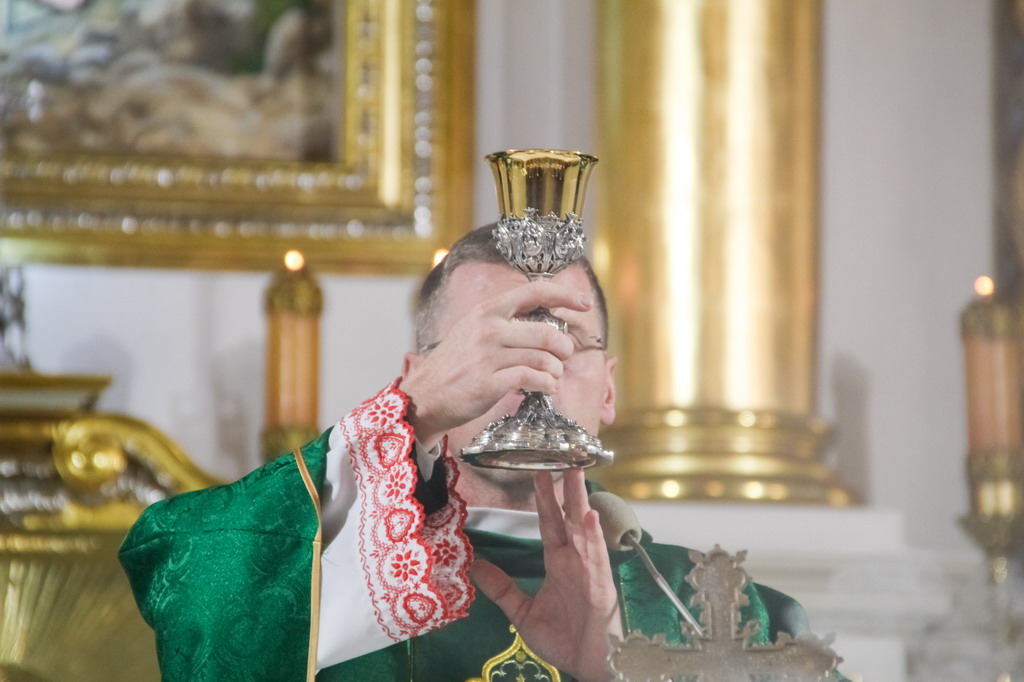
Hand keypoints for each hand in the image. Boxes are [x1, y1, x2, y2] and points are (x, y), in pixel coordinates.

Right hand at [401, 280, 591, 447]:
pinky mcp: (489, 383)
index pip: (535, 292)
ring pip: (543, 359)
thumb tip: (544, 317)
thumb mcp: (473, 329)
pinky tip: (546, 388)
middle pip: (546, 332)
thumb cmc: (454, 364)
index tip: (584, 303)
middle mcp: (488, 329)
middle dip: (564, 347)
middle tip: (564, 356)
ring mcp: (488, 357)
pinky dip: (547, 385)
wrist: (424, 395)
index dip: (565, 295)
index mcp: (487, 311)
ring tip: (553, 376)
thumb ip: (504, 321)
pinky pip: (533, 380)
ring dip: (556, 370)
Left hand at [470, 470, 621, 681]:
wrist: (589, 666)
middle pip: (568, 516)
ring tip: (577, 471)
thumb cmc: (565, 640)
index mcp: (559, 563)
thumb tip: (474, 565)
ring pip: (584, 527)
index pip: (549, 522)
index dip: (544, 498)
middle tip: (559, 455)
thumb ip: (502, 589)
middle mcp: (576, 559)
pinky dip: (593, 535)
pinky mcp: (601, 584)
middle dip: (564, 487)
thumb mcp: (523, 613)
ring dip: (580, 499)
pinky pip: (597, 556)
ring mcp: (591, 569)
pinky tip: (588, 515)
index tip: (539, 471)